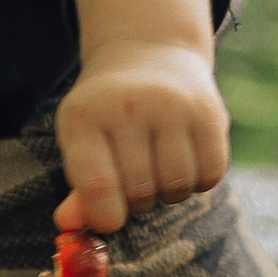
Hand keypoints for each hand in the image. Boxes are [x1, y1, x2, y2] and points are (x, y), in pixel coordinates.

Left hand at [54, 44, 228, 239]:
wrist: (149, 51)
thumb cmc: (108, 111)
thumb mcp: (83, 138)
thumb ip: (80, 187)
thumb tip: (67, 226)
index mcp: (84, 115)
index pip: (96, 184)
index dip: (104, 216)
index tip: (110, 219)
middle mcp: (128, 106)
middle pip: (139, 192)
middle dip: (136, 201)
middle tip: (134, 181)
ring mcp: (172, 106)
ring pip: (177, 187)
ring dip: (169, 192)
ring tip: (158, 168)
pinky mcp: (209, 112)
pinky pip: (210, 175)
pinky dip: (199, 181)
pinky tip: (185, 160)